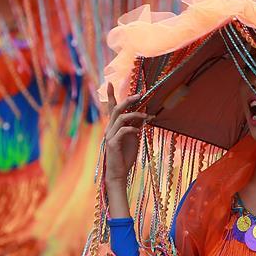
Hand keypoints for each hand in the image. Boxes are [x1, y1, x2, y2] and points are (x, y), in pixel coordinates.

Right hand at [103, 83, 147, 217]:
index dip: (111, 95)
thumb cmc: (125, 156)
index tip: (110, 82)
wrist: (118, 173)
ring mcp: (110, 136)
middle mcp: (110, 129)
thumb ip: (135, 126)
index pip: (111, 108)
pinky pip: (122, 131)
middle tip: (140, 94)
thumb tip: (143, 115)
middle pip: (117, 109)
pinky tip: (138, 131)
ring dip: (135, 115)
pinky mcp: (113, 144)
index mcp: (113, 126)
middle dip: (128, 100)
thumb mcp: (133, 138)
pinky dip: (131, 128)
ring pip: (120, 118)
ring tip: (145, 117)